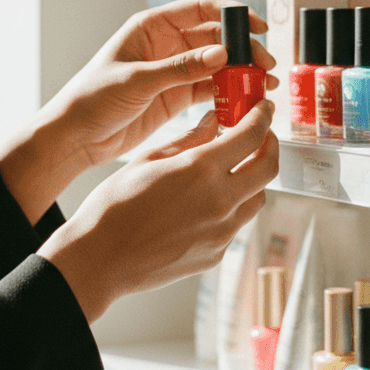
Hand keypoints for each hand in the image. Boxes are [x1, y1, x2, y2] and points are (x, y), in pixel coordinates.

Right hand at [38, 100, 278, 321]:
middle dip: (269, 146)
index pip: (251, 136)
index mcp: (201, 170)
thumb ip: (188, 139)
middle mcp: (220, 201)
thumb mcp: (148, 160)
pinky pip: (237, 224)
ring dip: (254, 178)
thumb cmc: (114, 207)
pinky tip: (210, 200)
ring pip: (257, 198)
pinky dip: (233, 206)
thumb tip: (213, 122)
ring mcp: (221, 232)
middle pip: (268, 168)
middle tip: (261, 135)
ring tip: (235, 168)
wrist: (100, 260)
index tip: (263, 109)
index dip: (262, 118)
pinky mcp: (216, 253)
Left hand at [47, 0, 276, 167]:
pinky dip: (228, 93)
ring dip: (240, 72)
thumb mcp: (137, 80)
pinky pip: (209, 89)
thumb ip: (181, 68)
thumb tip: (221, 55)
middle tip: (264, 64)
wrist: (76, 136)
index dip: (232, 15)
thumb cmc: (92, 98)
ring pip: (216, 65)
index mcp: (152, 27)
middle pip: (215, 38)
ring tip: (262, 85)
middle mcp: (166, 44)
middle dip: (242, 49)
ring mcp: (173, 70)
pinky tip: (245, 100)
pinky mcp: (176, 96)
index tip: (256, 27)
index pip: (201, 10)